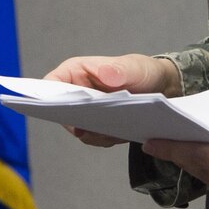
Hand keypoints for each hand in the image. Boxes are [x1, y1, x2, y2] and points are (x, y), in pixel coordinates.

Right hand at [41, 53, 180, 146]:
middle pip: (61, 112)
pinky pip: (92, 137)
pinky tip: (120, 134)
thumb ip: (120, 70)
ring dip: (94, 134)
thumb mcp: (134, 68)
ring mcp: (84, 110)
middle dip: (77, 122)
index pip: (50, 85)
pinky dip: (105, 139)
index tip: (64, 114)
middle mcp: (75, 92)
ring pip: (77, 128)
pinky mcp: (95, 123)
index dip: (49, 100)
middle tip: (95, 128)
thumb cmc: (142, 71)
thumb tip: (105, 74)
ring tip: (114, 131)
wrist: (160, 88)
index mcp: (75, 72)